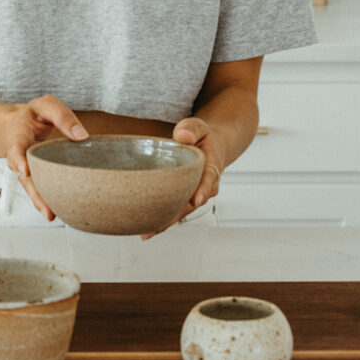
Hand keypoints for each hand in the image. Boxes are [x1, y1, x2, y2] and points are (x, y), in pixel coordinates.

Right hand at [0, 95, 88, 220]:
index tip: (24, 170)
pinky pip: (35, 189)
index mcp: (19, 136)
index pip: (16, 148)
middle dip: (34, 191)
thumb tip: (83, 136)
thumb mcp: (45, 106)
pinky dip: (43, 201)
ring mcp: (24, 169)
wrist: (13, 126)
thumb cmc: (32, 116)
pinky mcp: (32, 176)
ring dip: (39, 201)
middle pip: (24, 176)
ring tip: (50, 214)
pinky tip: (52, 212)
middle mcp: (18, 156)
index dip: (19, 159)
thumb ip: (62, 116)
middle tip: (45, 205)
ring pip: (30, 187)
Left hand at [140, 116, 224, 238]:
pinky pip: (176, 212)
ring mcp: (197, 195)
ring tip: (147, 232)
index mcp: (211, 167)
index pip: (208, 179)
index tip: (195, 199)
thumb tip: (182, 136)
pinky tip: (147, 230)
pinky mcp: (186, 200)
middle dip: (176, 214)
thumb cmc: (203, 137)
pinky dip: (163, 221)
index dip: (201, 190)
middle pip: (192, 204)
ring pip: (183, 212)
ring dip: (167, 222)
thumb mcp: (199, 127)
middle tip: (158, 223)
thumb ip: (191, 129)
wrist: (213, 147)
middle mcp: (206, 186)